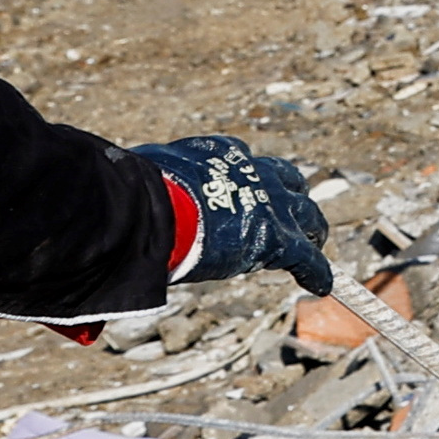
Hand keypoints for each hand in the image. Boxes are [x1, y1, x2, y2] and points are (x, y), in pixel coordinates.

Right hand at [138, 135, 330, 293]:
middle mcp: (254, 172)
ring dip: (311, 230)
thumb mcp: (144, 170)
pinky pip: (307, 258)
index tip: (248, 193)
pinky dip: (316, 272)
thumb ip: (146, 177)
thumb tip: (118, 176)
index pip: (245, 166)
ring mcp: (271, 206)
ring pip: (306, 216)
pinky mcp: (278, 239)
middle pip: (286, 183)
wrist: (154, 210)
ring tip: (315, 243)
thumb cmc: (137, 192)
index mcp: (222, 154)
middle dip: (290, 198)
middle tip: (291, 215)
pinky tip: (321, 284)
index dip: (250, 182)